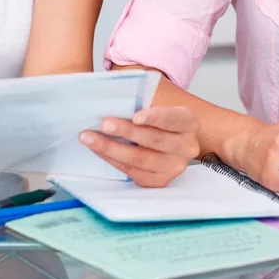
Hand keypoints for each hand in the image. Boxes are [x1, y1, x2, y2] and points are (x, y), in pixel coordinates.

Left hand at [79, 106, 199, 187]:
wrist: (168, 139)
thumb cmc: (157, 118)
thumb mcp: (157, 103)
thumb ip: (141, 100)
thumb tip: (112, 98)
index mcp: (189, 123)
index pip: (173, 119)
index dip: (155, 117)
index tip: (135, 116)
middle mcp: (187, 147)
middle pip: (154, 140)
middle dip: (126, 132)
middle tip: (104, 124)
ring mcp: (174, 167)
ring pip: (140, 159)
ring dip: (111, 148)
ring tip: (90, 138)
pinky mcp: (159, 181)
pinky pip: (133, 172)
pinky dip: (113, 160)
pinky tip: (98, 150)